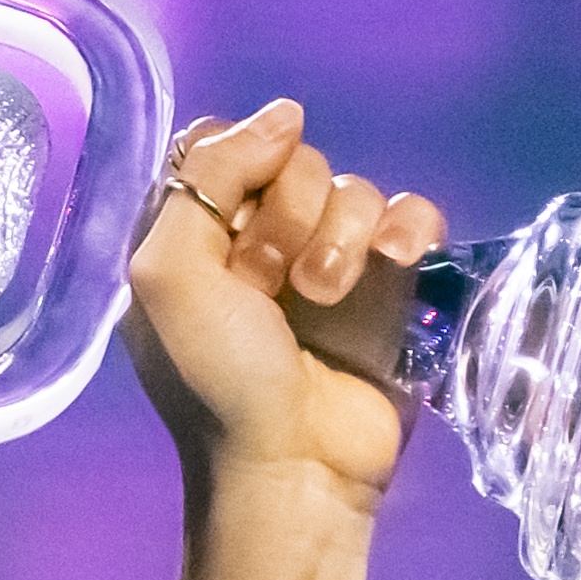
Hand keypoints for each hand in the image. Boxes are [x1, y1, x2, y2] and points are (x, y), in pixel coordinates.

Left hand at [118, 98, 443, 520]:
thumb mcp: (169, 275)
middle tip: (269, 279)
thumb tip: (285, 115)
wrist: (294, 464)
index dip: (237, 162)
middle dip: (288, 211)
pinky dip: (407, 230)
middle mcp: (257, 241)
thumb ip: (207, 177)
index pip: (220, 144)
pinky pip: (411, 215)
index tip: (234, 212)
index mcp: (191, 237)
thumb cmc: (215, 377)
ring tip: (322, 299)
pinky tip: (394, 263)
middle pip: (293, 160)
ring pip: (353, 189)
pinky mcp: (390, 286)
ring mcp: (329, 262)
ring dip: (340, 237)